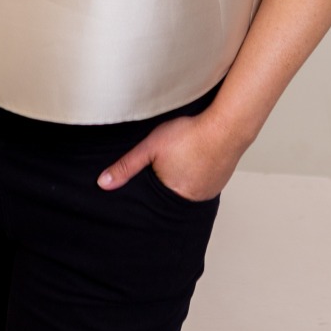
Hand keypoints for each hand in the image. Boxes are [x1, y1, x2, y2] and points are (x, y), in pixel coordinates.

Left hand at [97, 110, 242, 202]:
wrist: (227, 126)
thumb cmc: (189, 134)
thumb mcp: (150, 147)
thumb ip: (127, 166)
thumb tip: (103, 183)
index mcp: (173, 196)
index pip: (154, 203)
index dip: (149, 191)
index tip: (149, 181)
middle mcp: (193, 200)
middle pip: (172, 197)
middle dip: (166, 185)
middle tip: (166, 168)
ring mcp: (209, 192)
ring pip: (189, 190)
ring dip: (183, 180)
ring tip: (180, 162)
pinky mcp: (220, 182)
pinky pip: (204, 184)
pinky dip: (197, 175)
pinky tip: (195, 160)